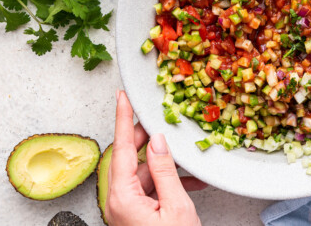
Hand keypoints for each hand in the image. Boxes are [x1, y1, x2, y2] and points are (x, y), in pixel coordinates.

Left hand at [106, 90, 204, 225]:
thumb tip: (159, 141)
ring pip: (144, 172)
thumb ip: (165, 171)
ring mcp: (128, 208)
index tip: (122, 96)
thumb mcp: (176, 207)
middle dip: (148, 137)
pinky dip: (170, 180)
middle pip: (131, 157)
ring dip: (166, 162)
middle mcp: (119, 200)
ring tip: (185, 151)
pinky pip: (152, 188)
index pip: (122, 147)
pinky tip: (191, 178)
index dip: (124, 118)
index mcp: (123, 197)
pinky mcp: (138, 213)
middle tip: (161, 116)